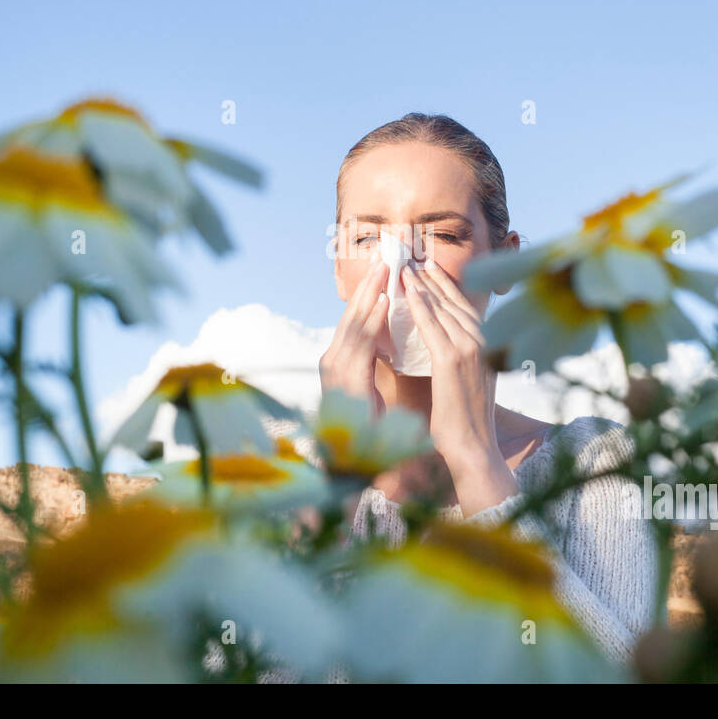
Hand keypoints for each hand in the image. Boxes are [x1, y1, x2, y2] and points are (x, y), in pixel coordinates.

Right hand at [319, 255, 389, 417]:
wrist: (356, 462)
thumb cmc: (368, 427)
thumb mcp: (370, 385)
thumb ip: (372, 360)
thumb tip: (385, 339)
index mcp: (339, 360)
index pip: (355, 320)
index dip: (369, 293)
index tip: (384, 270)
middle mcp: (332, 360)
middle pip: (352, 314)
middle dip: (369, 284)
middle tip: (384, 256)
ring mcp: (335, 368)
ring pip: (355, 322)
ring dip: (371, 293)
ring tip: (385, 268)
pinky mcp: (344, 378)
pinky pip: (361, 342)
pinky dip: (373, 319)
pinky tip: (384, 301)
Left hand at [400, 259, 518, 513]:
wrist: (475, 449)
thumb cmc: (466, 424)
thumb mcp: (468, 383)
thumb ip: (459, 362)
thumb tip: (444, 348)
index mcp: (488, 346)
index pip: (464, 307)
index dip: (446, 286)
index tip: (429, 268)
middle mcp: (484, 342)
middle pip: (455, 300)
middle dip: (433, 278)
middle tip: (414, 256)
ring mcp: (471, 349)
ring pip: (443, 307)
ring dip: (423, 284)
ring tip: (405, 266)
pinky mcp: (453, 361)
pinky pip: (432, 325)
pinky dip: (419, 305)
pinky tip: (406, 291)